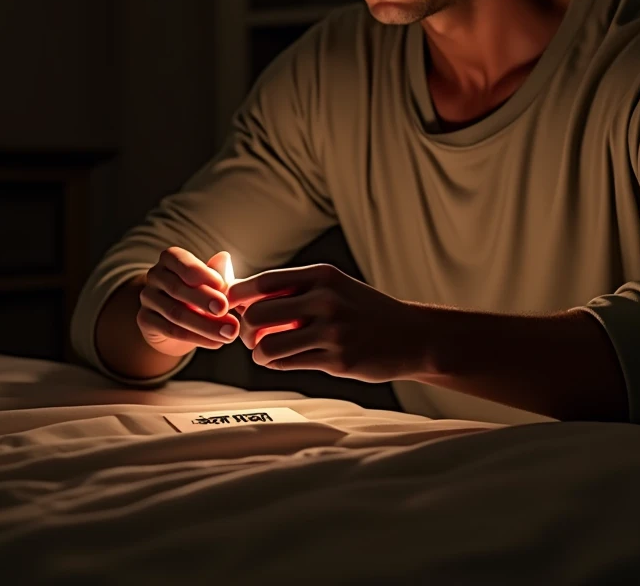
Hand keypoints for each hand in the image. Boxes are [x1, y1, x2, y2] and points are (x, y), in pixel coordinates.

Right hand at [136, 247, 239, 357]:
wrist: (181, 322)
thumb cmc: (200, 293)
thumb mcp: (211, 282)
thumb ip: (217, 273)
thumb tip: (224, 257)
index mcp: (171, 258)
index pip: (182, 262)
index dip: (202, 274)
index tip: (224, 286)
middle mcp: (155, 275)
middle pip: (177, 288)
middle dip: (204, 300)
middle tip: (224, 310)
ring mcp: (147, 298)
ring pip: (175, 313)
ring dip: (205, 325)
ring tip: (228, 332)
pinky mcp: (145, 320)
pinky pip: (171, 330)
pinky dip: (197, 338)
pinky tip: (216, 342)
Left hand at [225, 263, 421, 382]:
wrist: (411, 335)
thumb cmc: (363, 310)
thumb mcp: (334, 286)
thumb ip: (295, 289)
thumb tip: (244, 296)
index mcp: (322, 275)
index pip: (264, 282)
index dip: (238, 294)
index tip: (228, 305)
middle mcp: (326, 299)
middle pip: (258, 314)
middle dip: (244, 327)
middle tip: (248, 334)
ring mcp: (332, 331)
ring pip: (267, 345)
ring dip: (257, 352)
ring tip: (263, 351)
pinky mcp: (337, 360)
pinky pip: (287, 364)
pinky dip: (275, 364)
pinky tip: (280, 360)